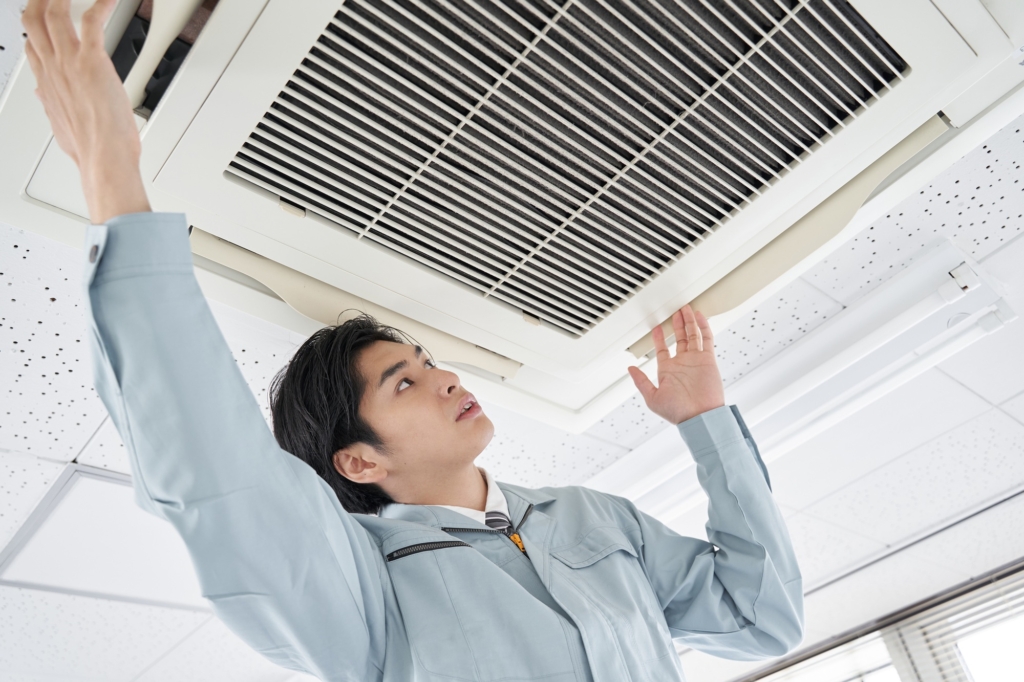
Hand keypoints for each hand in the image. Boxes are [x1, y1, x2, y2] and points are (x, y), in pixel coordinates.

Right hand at [22, 0, 149, 223]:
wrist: (103, 156)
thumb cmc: (89, 147)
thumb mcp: (60, 125)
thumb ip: (51, 106)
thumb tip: (44, 97)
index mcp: (46, 84)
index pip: (33, 46)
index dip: (35, 28)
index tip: (41, 18)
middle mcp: (53, 69)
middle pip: (34, 22)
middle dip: (39, 2)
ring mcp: (70, 63)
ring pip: (54, 14)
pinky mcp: (92, 61)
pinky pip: (91, 22)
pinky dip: (101, 6)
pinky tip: (109, 0)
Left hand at [627, 305, 724, 424]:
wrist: (701, 417)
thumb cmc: (678, 412)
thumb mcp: (652, 397)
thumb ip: (641, 382)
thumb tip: (630, 369)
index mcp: (668, 371)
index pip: (662, 349)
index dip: (659, 338)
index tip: (656, 328)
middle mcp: (682, 364)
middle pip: (679, 338)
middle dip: (676, 325)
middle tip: (675, 312)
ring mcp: (695, 360)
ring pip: (692, 335)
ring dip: (689, 322)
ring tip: (685, 309)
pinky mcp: (708, 360)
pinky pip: (706, 339)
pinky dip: (702, 327)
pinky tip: (698, 316)